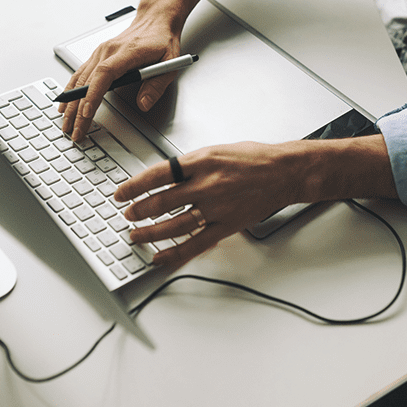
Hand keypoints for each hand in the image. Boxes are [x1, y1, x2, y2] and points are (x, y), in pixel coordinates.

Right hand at [59, 13, 179, 141]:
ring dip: (70, 103)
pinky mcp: (97, 55)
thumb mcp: (170, 63)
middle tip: (75, 131)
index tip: (86, 112)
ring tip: (66, 124)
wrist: (155, 19)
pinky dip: (70, 90)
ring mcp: (100, 52)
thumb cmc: (161, 40)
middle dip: (78, 109)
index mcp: (127, 52)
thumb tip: (144, 104)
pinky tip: (65, 103)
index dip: (93, 94)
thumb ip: (156, 85)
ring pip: (79, 79)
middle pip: (87, 81)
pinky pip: (80, 74)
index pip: (105, 74)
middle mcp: (108, 51)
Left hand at [117, 141, 305, 266]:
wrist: (284, 172)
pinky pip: (196, 243)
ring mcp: (217, 207)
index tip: (121, 193)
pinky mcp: (227, 225)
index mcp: (202, 161)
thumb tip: (165, 178)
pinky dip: (175, 253)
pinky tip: (160, 256)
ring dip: (151, 232)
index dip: (134, 185)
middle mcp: (207, 184)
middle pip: (162, 202)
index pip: (158, 174)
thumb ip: (190, 165)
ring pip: (175, 225)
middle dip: (139, 210)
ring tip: (135, 235)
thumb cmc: (253, 158)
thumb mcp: (216, 150)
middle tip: (127, 214)